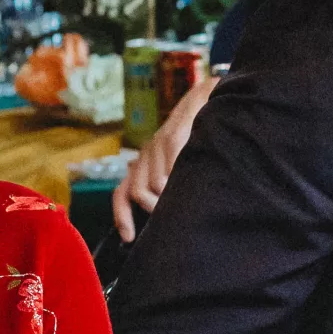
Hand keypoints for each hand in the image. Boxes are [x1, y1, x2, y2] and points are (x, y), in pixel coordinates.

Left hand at [112, 71, 218, 242]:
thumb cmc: (201, 135)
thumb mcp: (183, 162)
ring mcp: (157, 144)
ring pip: (153, 183)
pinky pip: (168, 164)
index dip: (122, 217)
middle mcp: (145, 154)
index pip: (122, 194)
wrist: (210, 96)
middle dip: (152, 208)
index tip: (129, 238)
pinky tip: (186, 182)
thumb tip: (171, 214)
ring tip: (185, 202)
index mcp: (144, 163)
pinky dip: (175, 178)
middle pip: (136, 192)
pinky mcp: (173, 135)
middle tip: (173, 216)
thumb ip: (174, 184)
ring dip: (166, 197)